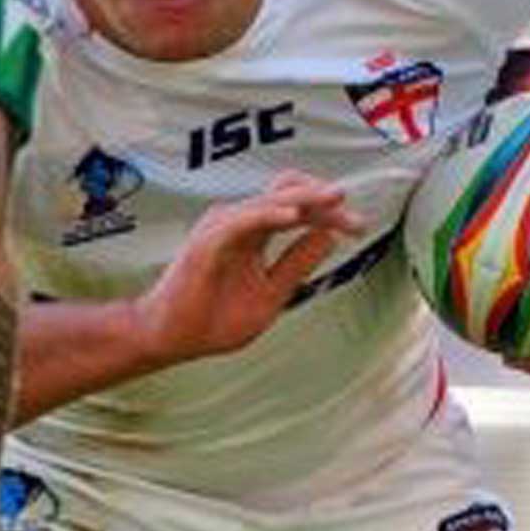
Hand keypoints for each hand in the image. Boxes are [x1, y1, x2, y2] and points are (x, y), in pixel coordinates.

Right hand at [134, 171, 364, 363]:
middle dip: (322, 197)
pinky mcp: (206, 242)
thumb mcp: (270, 294)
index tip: (359, 226)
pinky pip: (241, 221)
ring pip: (267, 200)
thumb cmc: (212, 318)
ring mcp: (220, 229)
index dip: (328, 212)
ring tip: (332, 199)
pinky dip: (268, 214)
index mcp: (253, 233)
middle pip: (285, 191)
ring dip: (302, 199)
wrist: (170, 339)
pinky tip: (294, 217)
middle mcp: (237, 223)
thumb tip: (330, 237)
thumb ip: (296, 264)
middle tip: (352, 213)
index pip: (295, 207)